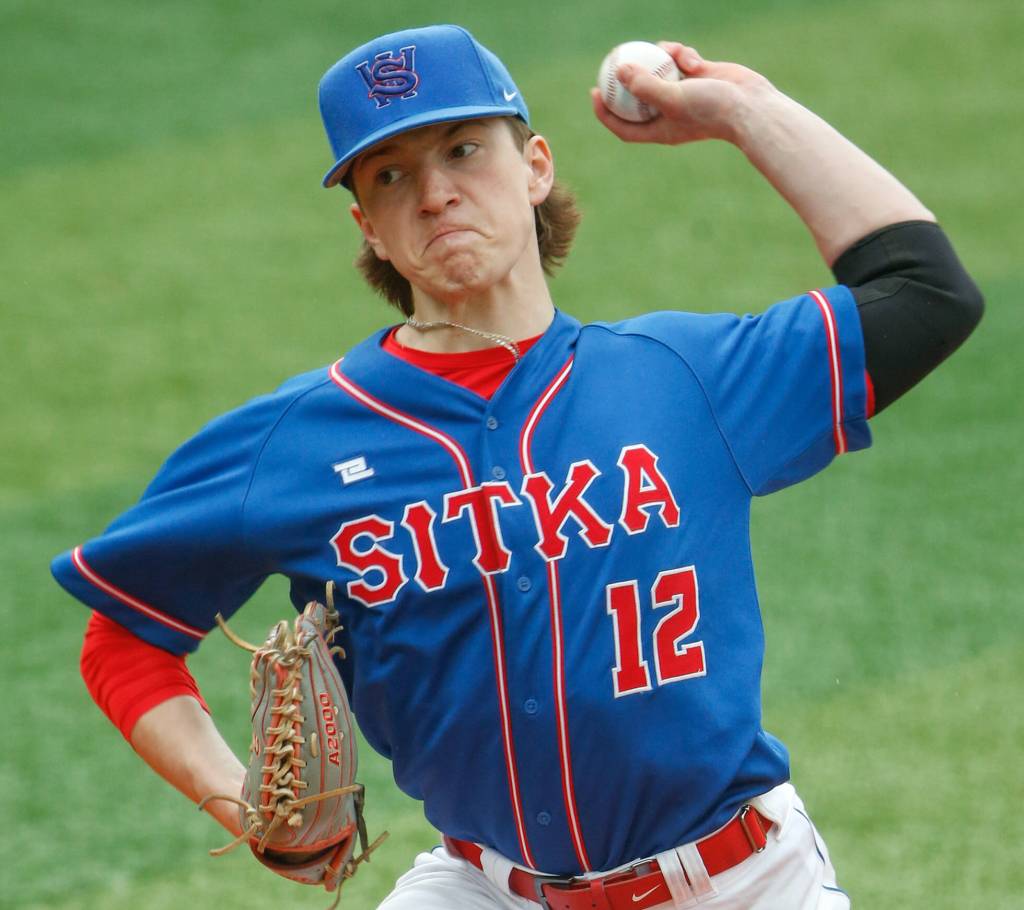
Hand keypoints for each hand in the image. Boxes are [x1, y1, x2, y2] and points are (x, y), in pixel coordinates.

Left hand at [591, 42, 772, 145]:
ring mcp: (684, 94)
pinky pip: (680, 60)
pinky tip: (691, 58)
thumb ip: (644, 86)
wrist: (749, 106)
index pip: (624, 126)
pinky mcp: (699, 76)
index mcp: (659, 129)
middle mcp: (670, 114)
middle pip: (638, 98)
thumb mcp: (672, 98)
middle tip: (612, 62)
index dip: (605, 113)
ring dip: (660, 58)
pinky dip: (683, 55)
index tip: (594, 93)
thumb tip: (619, 71)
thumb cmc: (710, 109)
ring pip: (660, 72)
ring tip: (665, 51)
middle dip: (624, 81)